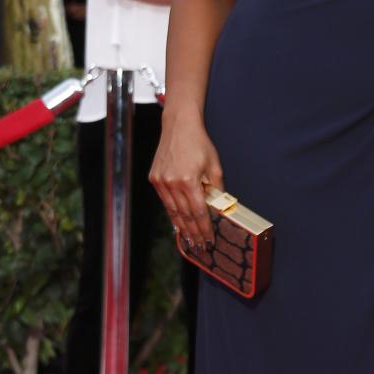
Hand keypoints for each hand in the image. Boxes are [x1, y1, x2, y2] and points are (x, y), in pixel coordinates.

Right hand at [150, 112, 224, 247]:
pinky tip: (178, 224)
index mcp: (189, 180)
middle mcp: (172, 183)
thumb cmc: (199, 144)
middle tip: (200, 246)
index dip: (205, 228)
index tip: (210, 240)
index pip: (198, 212)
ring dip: (182, 228)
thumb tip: (218, 209)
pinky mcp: (155, 179)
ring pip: (173, 211)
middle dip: (194, 233)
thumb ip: (216, 189)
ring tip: (190, 240)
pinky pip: (165, 202)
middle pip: (184, 216)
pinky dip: (172, 214)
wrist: (179, 127)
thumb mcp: (214, 166)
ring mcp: (161, 181)